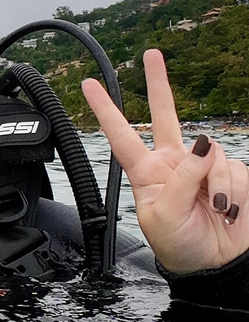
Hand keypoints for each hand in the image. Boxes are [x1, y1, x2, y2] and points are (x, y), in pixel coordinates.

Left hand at [82, 49, 248, 272]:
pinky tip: (230, 209)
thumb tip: (201, 146)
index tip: (88, 85)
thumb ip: (181, 179)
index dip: (105, 109)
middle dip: (158, 83)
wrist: (216, 266)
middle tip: (151, 55)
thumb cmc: (180, 246)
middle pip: (164, 115)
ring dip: (216, 185)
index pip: (120, 134)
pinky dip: (235, 192)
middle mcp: (174, 163)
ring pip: (212, 153)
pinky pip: (236, 170)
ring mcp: (204, 166)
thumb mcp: (164, 215)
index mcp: (146, 172)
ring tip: (213, 210)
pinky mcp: (234, 175)